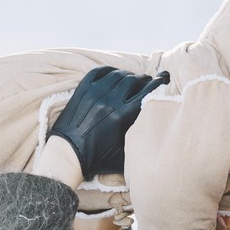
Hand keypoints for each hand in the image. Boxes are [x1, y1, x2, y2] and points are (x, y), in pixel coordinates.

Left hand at [47, 66, 169, 179]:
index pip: (145, 91)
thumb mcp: (126, 153)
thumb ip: (141, 136)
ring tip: (131, 79)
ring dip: (127, 75)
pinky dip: (110, 71)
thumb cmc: (99, 158)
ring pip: (117, 74)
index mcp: (122, 115)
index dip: (156, 84)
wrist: (68, 155)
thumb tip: (157, 124)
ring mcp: (94, 93)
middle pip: (133, 80)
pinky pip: (99, 71)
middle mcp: (109, 100)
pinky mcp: (82, 90)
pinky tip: (114, 75)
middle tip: (146, 81)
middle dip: (142, 79)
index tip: (161, 80)